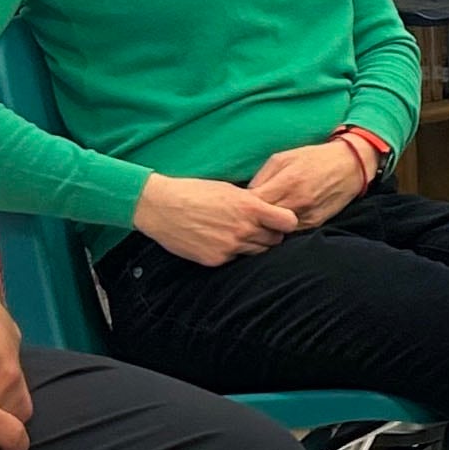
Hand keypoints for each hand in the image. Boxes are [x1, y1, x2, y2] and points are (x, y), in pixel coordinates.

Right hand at [130, 173, 299, 267]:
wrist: (160, 207)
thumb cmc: (194, 192)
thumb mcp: (228, 189)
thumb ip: (252, 202)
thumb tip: (270, 210)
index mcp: (250, 207)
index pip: (288, 222)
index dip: (286, 221)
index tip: (280, 220)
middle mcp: (244, 229)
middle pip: (274, 240)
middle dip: (270, 234)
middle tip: (258, 228)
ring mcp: (230, 247)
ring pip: (257, 252)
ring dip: (253, 244)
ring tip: (237, 233)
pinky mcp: (216, 260)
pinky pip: (235, 259)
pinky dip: (232, 252)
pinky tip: (219, 241)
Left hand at [245, 138, 371, 226]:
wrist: (350, 165)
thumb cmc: (313, 158)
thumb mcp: (283, 158)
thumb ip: (262, 176)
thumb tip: (246, 195)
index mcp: (287, 183)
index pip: (255, 204)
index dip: (244, 206)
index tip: (240, 204)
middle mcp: (297, 202)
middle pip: (264, 219)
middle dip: (254, 217)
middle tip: (247, 213)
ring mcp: (307, 215)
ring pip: (277, 229)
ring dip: (267, 225)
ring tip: (262, 217)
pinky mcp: (315, 223)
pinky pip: (291, 231)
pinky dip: (282, 227)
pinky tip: (279, 219)